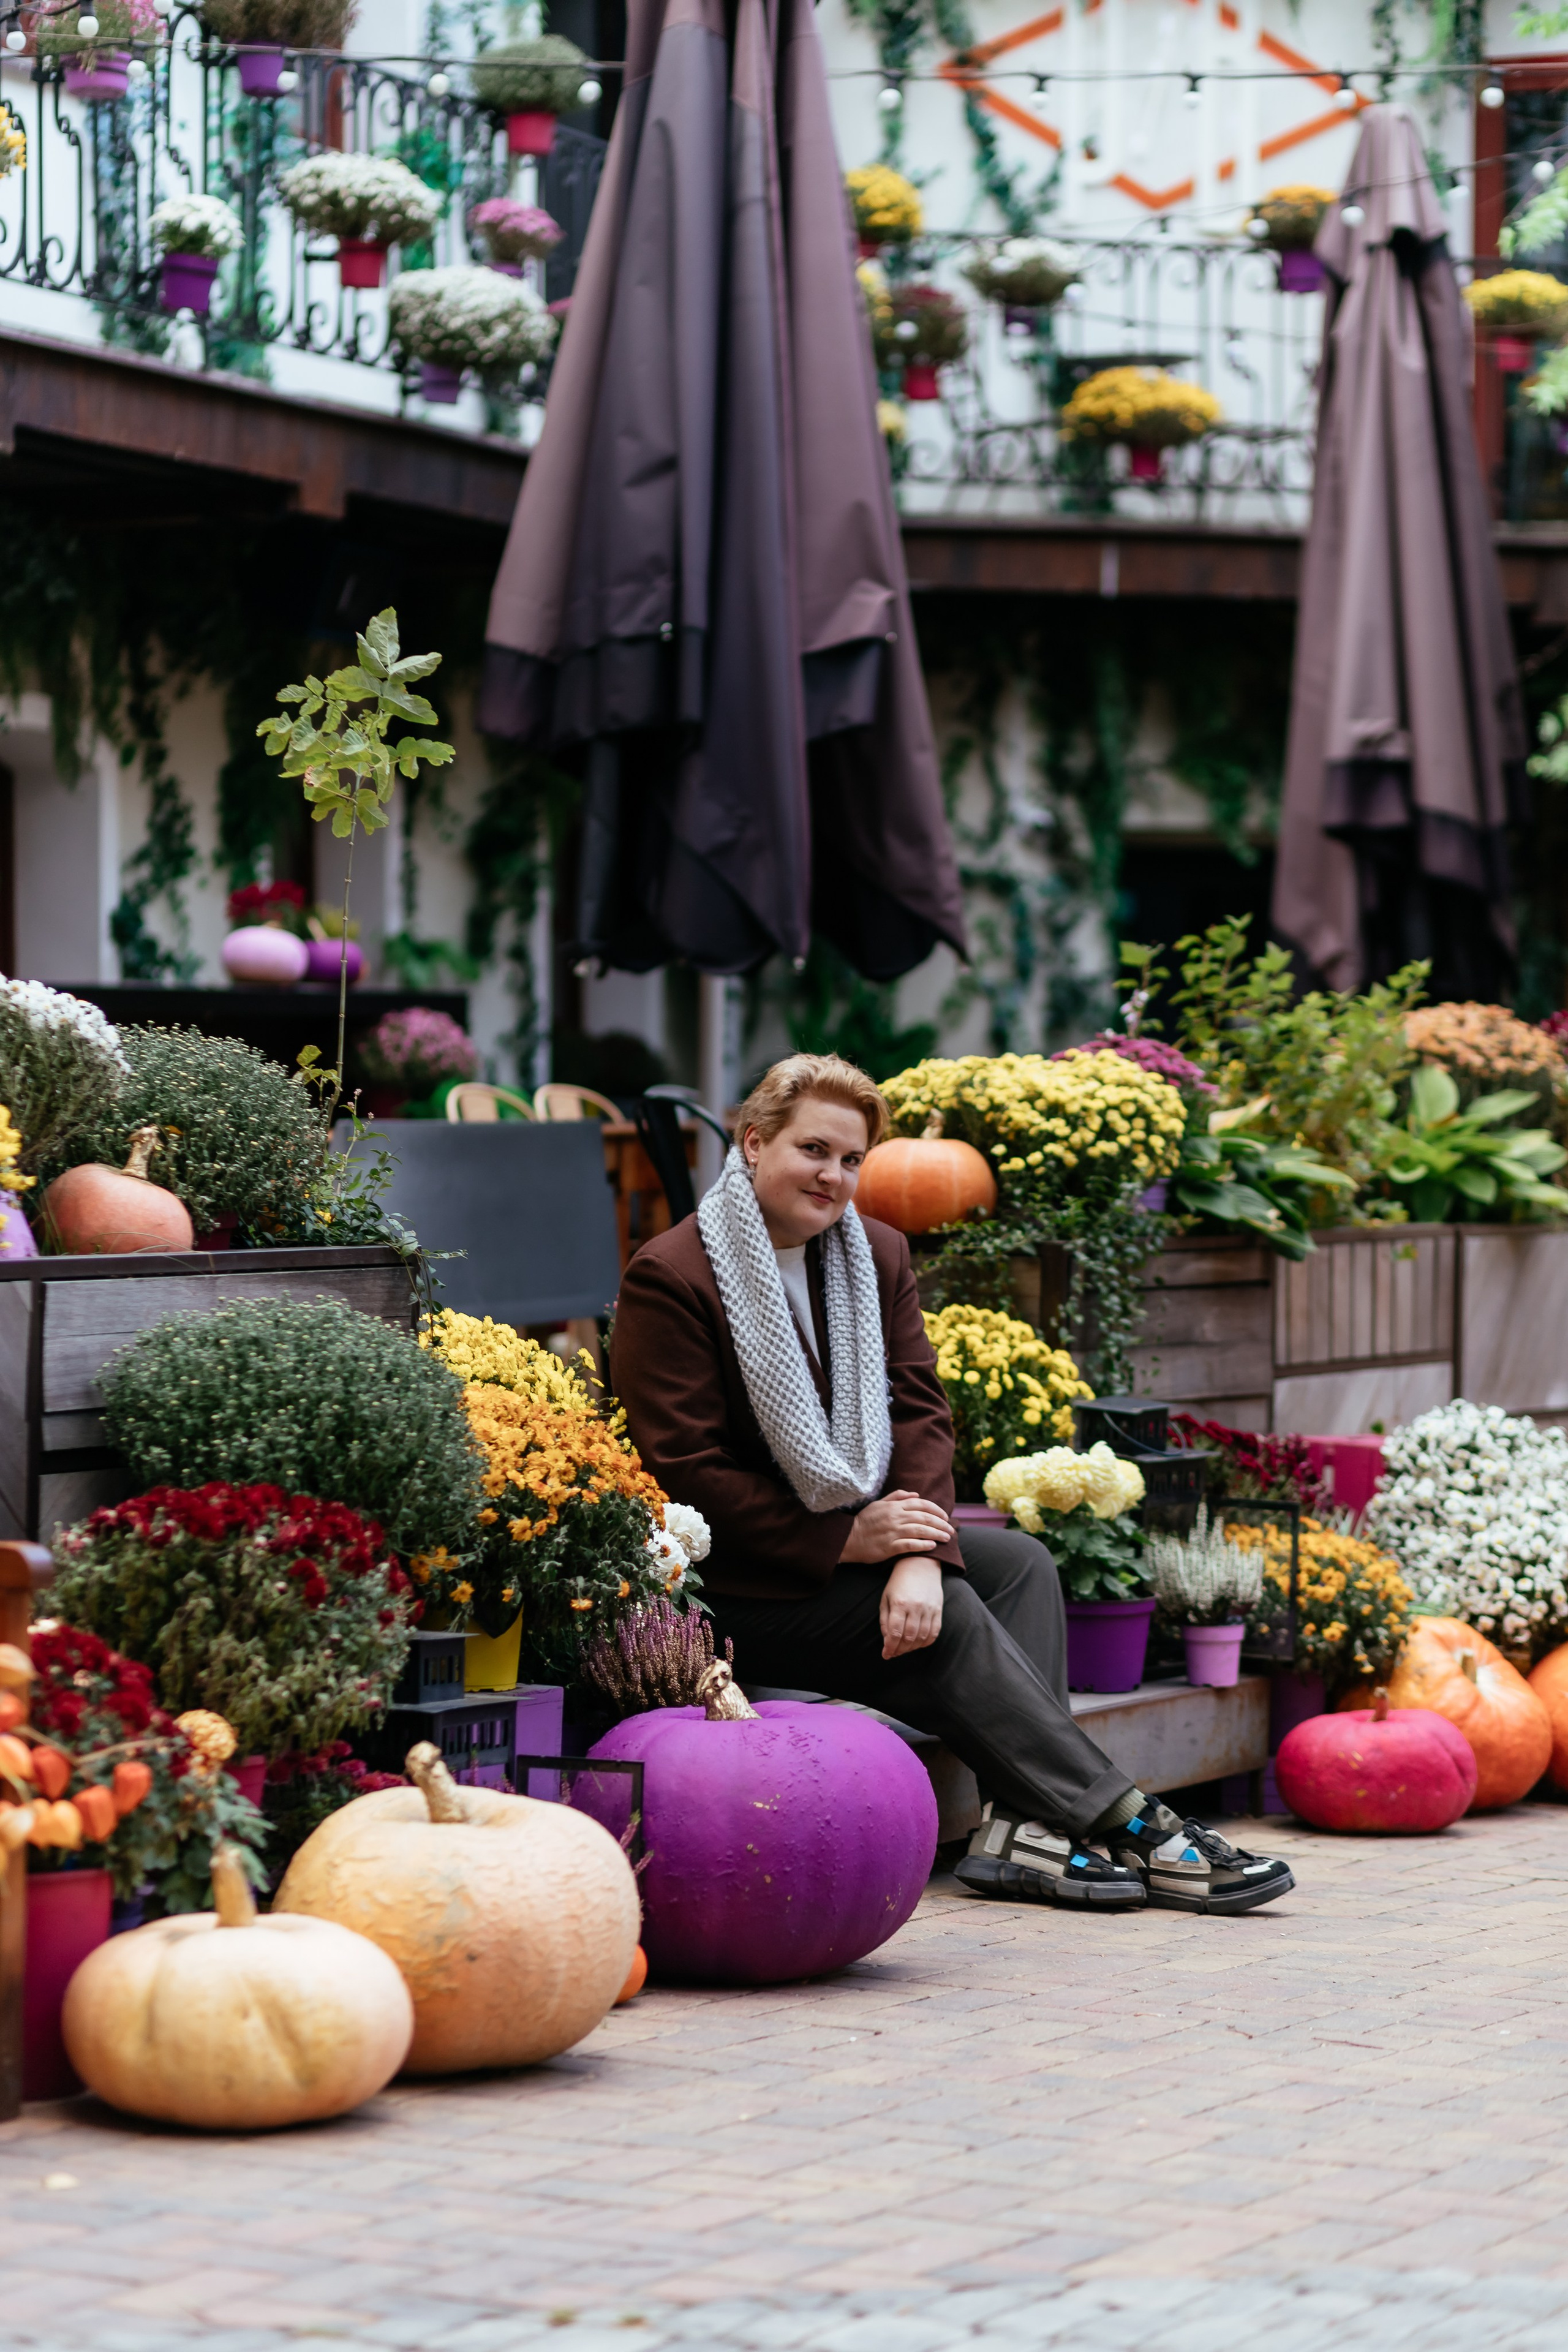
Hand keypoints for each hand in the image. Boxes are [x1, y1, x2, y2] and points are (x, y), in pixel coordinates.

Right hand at [839, 1489, 953, 1563]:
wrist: (849, 1538)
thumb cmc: (864, 1521)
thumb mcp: (878, 1503)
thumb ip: (897, 1496)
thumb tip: (916, 1494)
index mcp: (894, 1506)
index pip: (921, 1504)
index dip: (936, 1509)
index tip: (945, 1517)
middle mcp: (895, 1517)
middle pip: (924, 1517)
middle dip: (941, 1523)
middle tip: (951, 1530)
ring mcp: (892, 1532)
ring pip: (920, 1530)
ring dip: (937, 1534)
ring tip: (947, 1538)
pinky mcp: (889, 1547)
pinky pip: (910, 1545)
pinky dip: (923, 1544)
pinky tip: (932, 1545)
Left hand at [880, 1557, 944, 1658]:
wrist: (920, 1565)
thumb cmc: (898, 1582)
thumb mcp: (886, 1598)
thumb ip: (885, 1620)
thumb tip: (887, 1640)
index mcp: (899, 1603)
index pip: (895, 1633)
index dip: (890, 1647)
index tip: (886, 1655)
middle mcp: (915, 1607)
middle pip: (908, 1638)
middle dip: (899, 1650)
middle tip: (893, 1653)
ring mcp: (929, 1609)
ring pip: (922, 1638)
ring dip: (912, 1648)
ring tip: (904, 1649)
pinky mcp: (938, 1610)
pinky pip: (934, 1633)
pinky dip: (926, 1642)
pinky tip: (918, 1644)